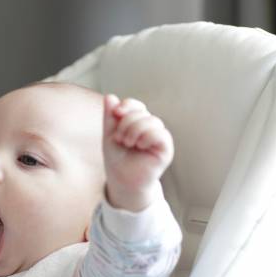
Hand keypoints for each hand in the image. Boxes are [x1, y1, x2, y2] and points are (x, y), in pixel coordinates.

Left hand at [102, 94, 173, 211]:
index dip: (127, 105)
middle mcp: (150, 128)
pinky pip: (160, 134)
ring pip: (152, 121)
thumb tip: (110, 96)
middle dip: (126, 123)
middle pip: (141, 112)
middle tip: (120, 139)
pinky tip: (140, 146)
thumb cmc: (117, 159)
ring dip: (134, 131)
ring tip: (128, 143)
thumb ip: (109, 117)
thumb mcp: (109, 135)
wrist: (121, 180)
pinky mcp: (166, 148)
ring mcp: (159, 137)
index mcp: (137, 123)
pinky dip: (146, 137)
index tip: (115, 113)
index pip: (136, 105)